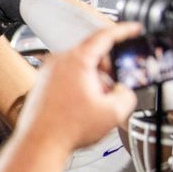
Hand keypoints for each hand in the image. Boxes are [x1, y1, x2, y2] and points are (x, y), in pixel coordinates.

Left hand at [18, 23, 140, 152]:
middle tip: (114, 85)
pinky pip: (67, 77)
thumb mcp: (113, 112)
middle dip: (108, 68)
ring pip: (80, 67)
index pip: (104, 36)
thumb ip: (127, 94)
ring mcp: (47, 72)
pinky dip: (79, 86)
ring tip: (95, 102)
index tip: (133, 29)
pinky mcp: (42, 84)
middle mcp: (58, 62)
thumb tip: (123, 90)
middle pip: (92, 53)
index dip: (124, 31)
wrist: (40, 142)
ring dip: (93, 79)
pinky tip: (80, 106)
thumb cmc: (66, 128)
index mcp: (76, 60)